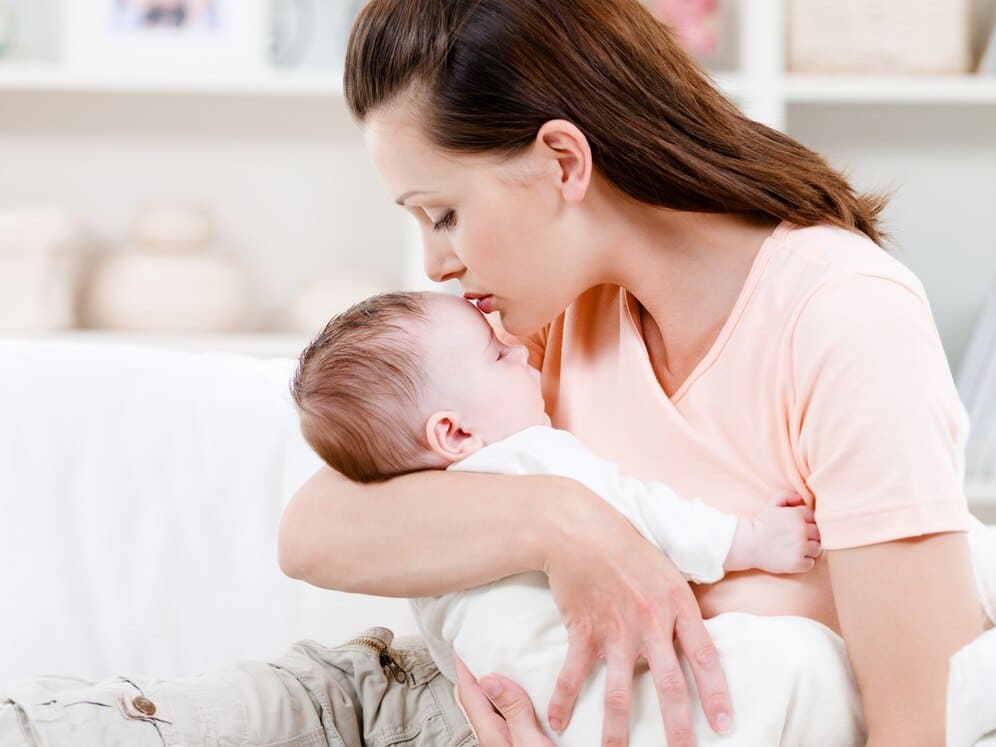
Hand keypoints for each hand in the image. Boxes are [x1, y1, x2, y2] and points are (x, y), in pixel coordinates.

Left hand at [454, 652, 554, 745]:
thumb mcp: (530, 739)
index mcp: (490, 733)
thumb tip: (490, 680)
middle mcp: (492, 736)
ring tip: (502, 663)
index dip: (463, 666)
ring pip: (489, 704)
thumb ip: (513, 711)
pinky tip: (522, 691)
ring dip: (493, 683)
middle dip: (475, 672)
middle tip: (482, 650)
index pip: (468, 693)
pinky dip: (508, 695)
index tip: (464, 645)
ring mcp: (502, 739)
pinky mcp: (516, 741)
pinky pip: (505, 712)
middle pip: (474, 697)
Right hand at [542, 479, 733, 746]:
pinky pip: (573, 673)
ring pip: (619, 690)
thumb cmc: (624, 545)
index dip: (715, 694)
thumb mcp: (666, 569)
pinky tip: (558, 722)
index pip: (705, 657)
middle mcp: (651, 620)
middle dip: (677, 727)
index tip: (723, 726)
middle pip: (669, 684)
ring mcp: (615, 627)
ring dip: (618, 729)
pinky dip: (563, 699)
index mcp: (678, 603)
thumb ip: (680, 607)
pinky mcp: (583, 628)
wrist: (577, 528)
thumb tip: (693, 640)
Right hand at [751, 491, 821, 573]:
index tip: (797, 527)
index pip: (814, 518)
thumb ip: (787, 496)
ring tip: (797, 549)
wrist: (748, 544)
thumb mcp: (771, 504)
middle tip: (798, 539)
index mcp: (797, 515)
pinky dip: (804, 562)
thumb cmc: (761, 524)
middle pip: (819, 534)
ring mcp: (801, 548)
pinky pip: (810, 563)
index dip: (806, 522)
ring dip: (809, 549)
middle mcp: (802, 531)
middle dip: (810, 536)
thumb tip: (800, 499)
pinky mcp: (798, 563)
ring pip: (817, 549)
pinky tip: (794, 558)